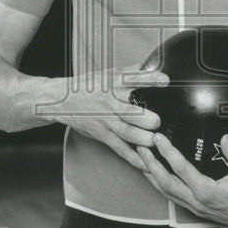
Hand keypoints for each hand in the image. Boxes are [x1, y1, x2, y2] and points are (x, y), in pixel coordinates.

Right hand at [49, 63, 168, 169]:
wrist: (63, 100)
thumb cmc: (89, 86)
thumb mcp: (110, 73)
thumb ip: (134, 70)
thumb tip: (156, 63)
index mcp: (115, 83)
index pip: (134, 79)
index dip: (150, 79)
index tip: (165, 80)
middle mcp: (111, 102)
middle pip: (130, 112)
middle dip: (146, 119)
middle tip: (157, 121)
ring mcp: (107, 121)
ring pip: (127, 133)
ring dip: (142, 139)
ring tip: (155, 141)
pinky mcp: (104, 135)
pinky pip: (121, 149)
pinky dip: (134, 158)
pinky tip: (146, 163)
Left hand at [137, 132, 227, 227]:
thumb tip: (226, 138)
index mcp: (207, 191)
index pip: (181, 169)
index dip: (168, 153)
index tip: (158, 139)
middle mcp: (196, 201)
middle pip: (165, 182)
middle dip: (151, 164)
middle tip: (141, 147)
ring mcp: (194, 207)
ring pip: (165, 192)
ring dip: (151, 176)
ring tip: (141, 160)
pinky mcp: (195, 209)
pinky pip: (171, 197)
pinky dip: (160, 185)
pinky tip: (155, 177)